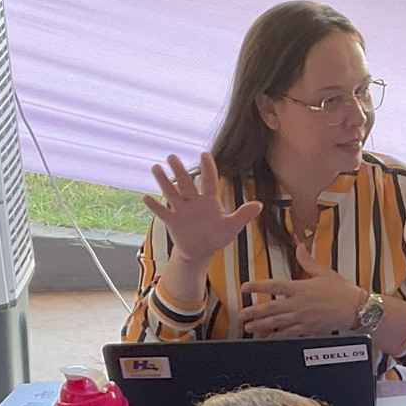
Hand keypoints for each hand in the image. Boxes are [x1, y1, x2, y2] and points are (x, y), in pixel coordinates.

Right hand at [144, 152, 262, 263]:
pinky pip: (162, 212)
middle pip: (186, 183)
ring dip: (163, 182)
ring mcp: (181, 210)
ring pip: (171, 193)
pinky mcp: (172, 221)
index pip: (209, 180)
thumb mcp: (232, 227)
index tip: (204, 154)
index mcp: (209, 200)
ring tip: (155, 168)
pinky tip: (145, 197)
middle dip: (179, 171)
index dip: (207, 168)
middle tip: (171, 156)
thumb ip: (243, 216)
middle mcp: (193, 201)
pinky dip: (154, 206)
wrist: (201, 251)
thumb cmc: (217, 236)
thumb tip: (260, 205)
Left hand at [237, 249, 369, 338]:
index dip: (257, 286)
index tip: (244, 287)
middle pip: (270, 308)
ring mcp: (302, 318)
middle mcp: (298, 303)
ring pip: (276, 323)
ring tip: (249, 327)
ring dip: (261, 325)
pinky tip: (267, 337)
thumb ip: (307, 261)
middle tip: (240, 315)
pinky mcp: (307, 329)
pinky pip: (288, 334)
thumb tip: (299, 247)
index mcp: (300, 287)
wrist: (355, 308)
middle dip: (253, 312)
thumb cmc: (341, 290)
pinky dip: (277, 336)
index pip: (274, 286)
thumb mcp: (324, 272)